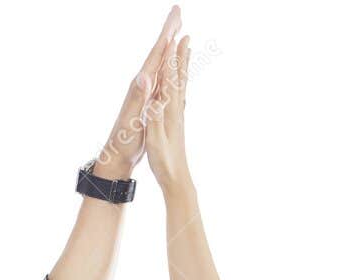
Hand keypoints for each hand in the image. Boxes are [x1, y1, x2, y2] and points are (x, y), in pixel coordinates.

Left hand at [94, 6, 181, 178]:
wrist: (117, 155)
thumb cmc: (124, 141)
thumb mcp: (132, 120)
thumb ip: (139, 98)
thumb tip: (145, 75)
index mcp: (141, 85)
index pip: (156, 54)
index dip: (166, 35)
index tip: (175, 16)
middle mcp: (143, 84)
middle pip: (158, 52)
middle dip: (168, 32)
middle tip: (178, 11)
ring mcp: (146, 92)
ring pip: (161, 62)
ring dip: (169, 46)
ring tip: (177, 30)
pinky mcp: (149, 100)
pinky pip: (162, 77)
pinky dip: (168, 66)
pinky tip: (172, 63)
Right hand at [143, 32, 191, 193]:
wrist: (177, 179)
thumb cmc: (165, 162)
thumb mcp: (155, 140)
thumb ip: (154, 118)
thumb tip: (156, 98)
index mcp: (170, 113)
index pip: (170, 81)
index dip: (170, 60)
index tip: (172, 40)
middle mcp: (176, 111)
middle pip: (179, 79)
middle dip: (181, 57)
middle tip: (186, 37)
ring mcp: (177, 117)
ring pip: (181, 86)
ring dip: (182, 68)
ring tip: (186, 53)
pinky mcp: (176, 124)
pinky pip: (178, 98)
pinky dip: (179, 85)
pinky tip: (179, 85)